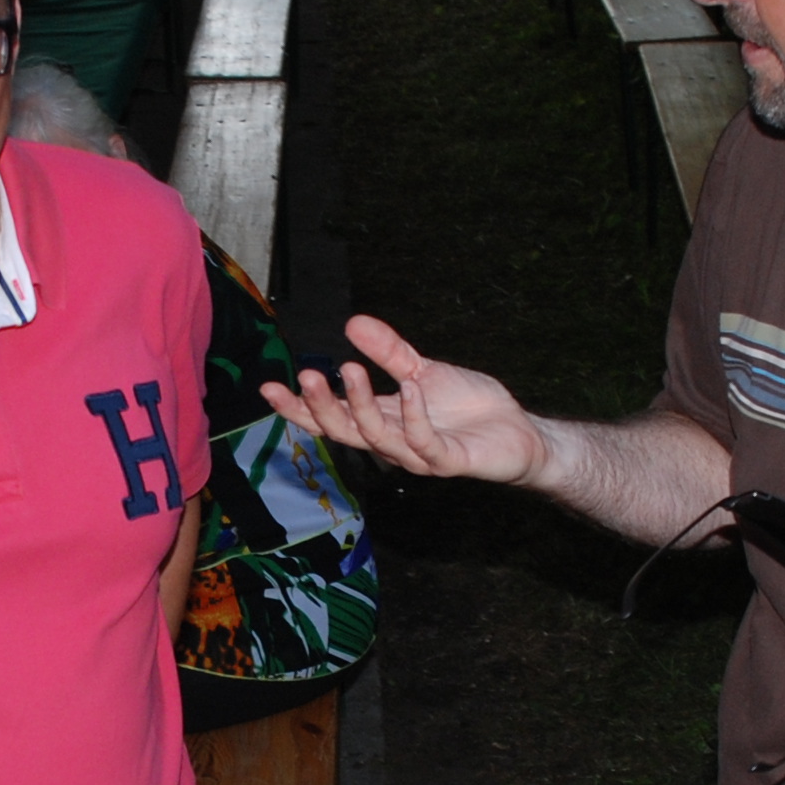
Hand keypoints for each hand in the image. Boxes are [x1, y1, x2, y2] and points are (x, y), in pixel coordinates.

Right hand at [261, 314, 549, 486]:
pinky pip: (424, 444)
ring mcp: (419, 456)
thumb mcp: (424, 370)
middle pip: (345, 432)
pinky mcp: (448, 462)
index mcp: (382, 421)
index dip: (299, 409)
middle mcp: (393, 443)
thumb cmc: (468, 406)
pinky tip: (411, 389)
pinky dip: (415, 416)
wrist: (517, 429)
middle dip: (323, 407)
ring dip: (362, 406)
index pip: (331, 419)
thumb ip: (389, 352)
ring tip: (352, 370)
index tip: (268, 388)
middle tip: (309, 376)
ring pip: (379, 439)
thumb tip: (353, 322)